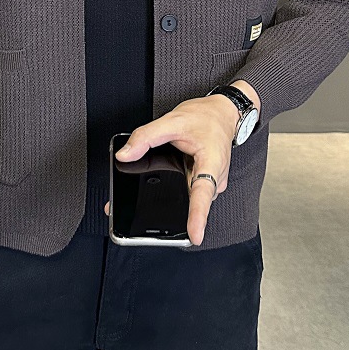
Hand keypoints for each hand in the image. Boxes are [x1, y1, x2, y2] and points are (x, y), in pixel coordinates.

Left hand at [102, 81, 259, 244]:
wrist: (223, 113)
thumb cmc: (206, 118)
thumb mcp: (173, 120)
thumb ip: (146, 136)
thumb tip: (125, 154)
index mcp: (212, 163)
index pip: (203, 193)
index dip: (198, 216)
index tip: (195, 235)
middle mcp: (214, 179)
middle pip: (191, 202)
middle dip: (165, 213)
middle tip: (128, 217)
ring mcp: (210, 183)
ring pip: (187, 199)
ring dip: (166, 202)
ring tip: (134, 203)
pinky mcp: (202, 183)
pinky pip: (186, 193)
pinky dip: (170, 193)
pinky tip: (154, 188)